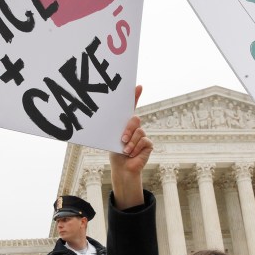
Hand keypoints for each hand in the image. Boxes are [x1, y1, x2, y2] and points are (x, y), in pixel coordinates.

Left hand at [110, 85, 152, 208]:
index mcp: (125, 123)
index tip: (138, 86)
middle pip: (135, 119)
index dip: (135, 96)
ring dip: (130, 142)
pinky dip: (135, 148)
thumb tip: (107, 123)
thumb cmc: (115, 153)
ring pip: (139, 132)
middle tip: (122, 139)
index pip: (131, 107)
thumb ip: (115, 130)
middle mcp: (135, 127)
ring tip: (125, 150)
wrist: (122, 168)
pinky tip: (132, 153)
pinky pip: (143, 141)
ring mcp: (142, 135)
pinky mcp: (148, 144)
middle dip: (128, 129)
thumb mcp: (112, 139)